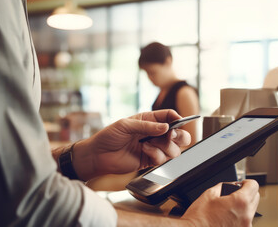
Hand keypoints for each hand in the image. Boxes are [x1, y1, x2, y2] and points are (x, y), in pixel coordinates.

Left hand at [72, 110, 190, 180]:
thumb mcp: (126, 125)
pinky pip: (162, 159)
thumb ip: (147, 126)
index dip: (177, 119)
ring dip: (165, 147)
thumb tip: (166, 127)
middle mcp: (154, 133)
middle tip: (170, 136)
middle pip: (179, 135)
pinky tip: (144, 151)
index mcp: (149, 120)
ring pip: (174, 149)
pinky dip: (156, 155)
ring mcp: (154, 148)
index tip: (178, 123)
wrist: (98, 156)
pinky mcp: (150, 160)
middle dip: (179, 136)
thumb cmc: (108, 136)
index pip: (170, 117)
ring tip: (149, 144)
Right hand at [181, 179, 259, 226]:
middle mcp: (246, 216)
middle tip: (234, 194)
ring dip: (244, 206)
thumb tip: (231, 186)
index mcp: (240, 203)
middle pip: (256, 198)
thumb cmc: (199, 218)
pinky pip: (246, 221)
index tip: (242, 184)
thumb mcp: (209, 193)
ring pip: (252, 210)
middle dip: (247, 193)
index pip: (254, 185)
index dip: (247, 182)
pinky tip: (228, 217)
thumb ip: (224, 186)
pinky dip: (240, 217)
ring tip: (229, 207)